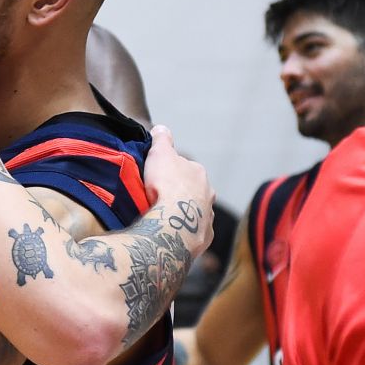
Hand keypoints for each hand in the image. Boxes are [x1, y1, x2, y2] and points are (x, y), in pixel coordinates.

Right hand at [144, 125, 214, 254]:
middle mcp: (208, 193)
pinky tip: (170, 231)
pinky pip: (192, 231)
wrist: (172, 223)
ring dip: (182, 212)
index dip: (169, 171)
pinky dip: (183, 230)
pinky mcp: (203, 237)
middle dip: (179, 193)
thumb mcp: (159, 154)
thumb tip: (161, 128)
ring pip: (194, 211)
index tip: (156, 177)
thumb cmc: (166, 186)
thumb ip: (161, 139)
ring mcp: (207, 216)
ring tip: (163, 217)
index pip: (184, 167)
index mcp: (198, 172)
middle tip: (158, 198)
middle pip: (192, 190)